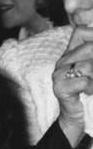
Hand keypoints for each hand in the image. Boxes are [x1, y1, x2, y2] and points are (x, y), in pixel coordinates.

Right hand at [53, 27, 92, 144]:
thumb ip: (92, 54)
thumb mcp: (92, 68)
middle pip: (88, 47)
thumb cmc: (88, 90)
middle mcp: (62, 61)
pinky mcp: (60, 88)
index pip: (80, 32)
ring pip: (87, 65)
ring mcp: (58, 75)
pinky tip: (89, 92)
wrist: (78, 116)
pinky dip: (92, 87)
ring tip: (92, 85)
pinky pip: (84, 80)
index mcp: (70, 53)